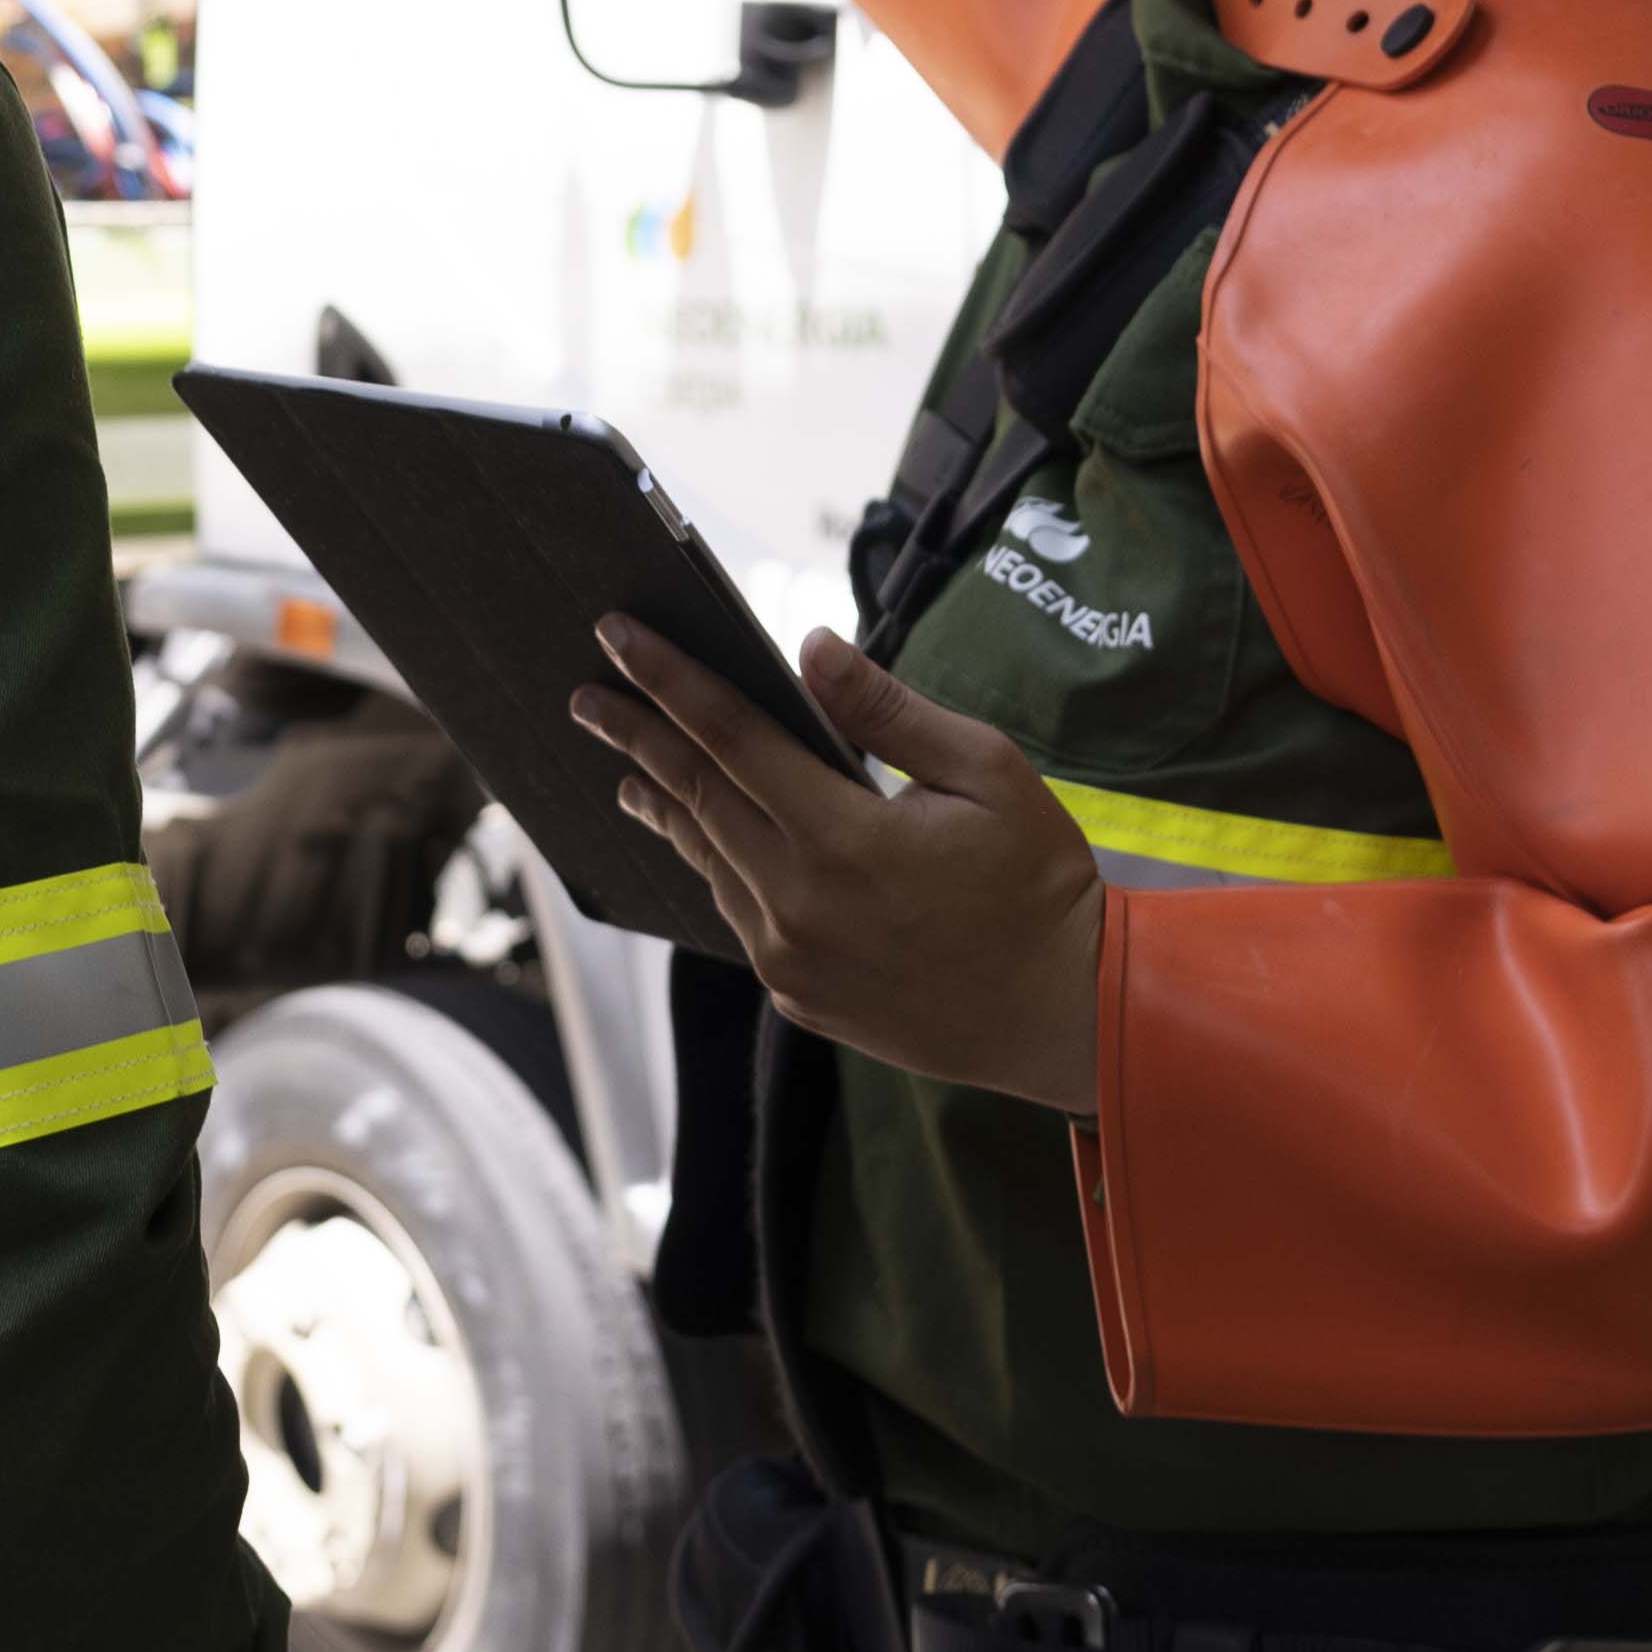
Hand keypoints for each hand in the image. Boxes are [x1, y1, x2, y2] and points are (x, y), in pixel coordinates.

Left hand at [577, 621, 1105, 1113]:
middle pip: (696, 796)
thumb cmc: (1039, 883)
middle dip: (636, 737)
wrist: (1065, 1015)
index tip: (616, 636)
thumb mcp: (986, 772)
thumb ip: (887, 710)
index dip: (667, 679)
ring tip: (628, 767)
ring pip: (709, 859)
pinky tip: (700, 838)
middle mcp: (798, 903)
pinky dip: (713, 863)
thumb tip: (810, 645)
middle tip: (586, 696)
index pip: (729, 736)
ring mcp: (791, 958)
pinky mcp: (798, 996)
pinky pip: (738, 913)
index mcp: (843, 837)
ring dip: (664, 805)